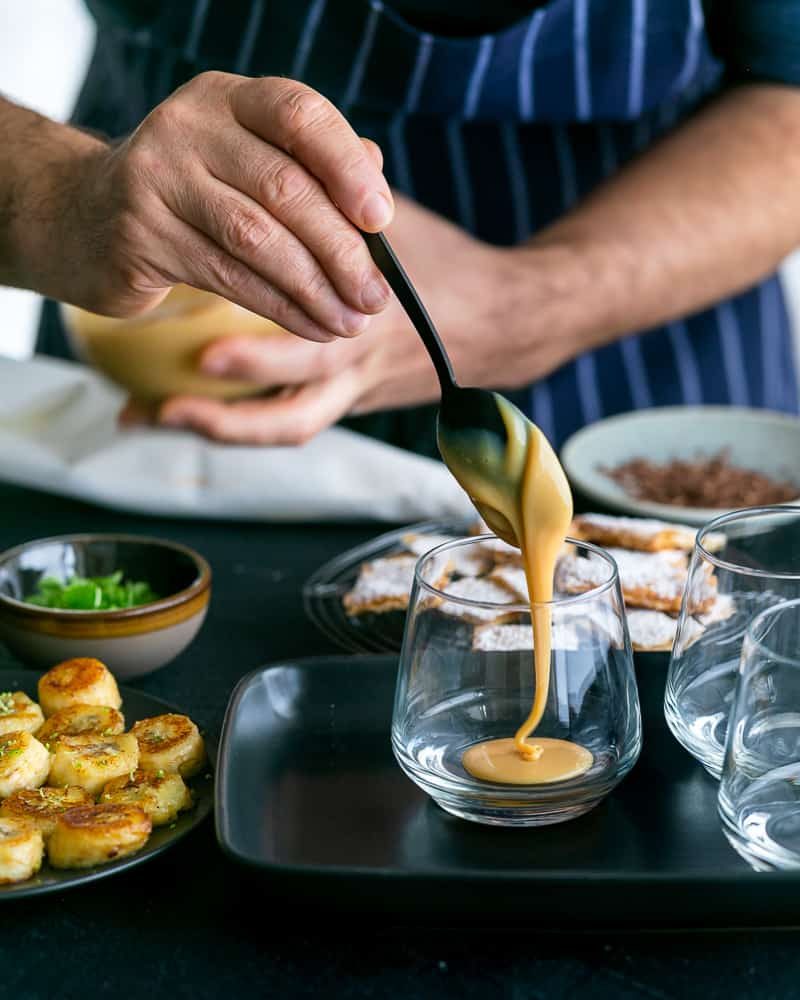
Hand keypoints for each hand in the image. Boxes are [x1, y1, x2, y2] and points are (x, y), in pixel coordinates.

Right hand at [25, 74, 393, 341]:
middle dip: (341, 252)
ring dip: (314, 289)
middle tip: (376, 297)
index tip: (380, 219)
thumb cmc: (190, 193)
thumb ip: (311, 169)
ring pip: (257, 239)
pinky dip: (279, 307)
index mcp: (227, 100)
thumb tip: (377, 190)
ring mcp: (157, 179)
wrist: (85, 217)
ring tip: (351, 321)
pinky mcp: (140, 235)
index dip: (347, 167)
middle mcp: (187, 128)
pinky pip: (227, 277)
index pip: (299, 115)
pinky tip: (312, 326)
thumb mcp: (247, 164)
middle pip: (285, 188)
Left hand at [155, 196, 573, 444]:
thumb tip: (322, 146)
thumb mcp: (404, 224)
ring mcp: (357, 385)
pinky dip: (238, 424)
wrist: (500, 322)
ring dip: (222, 424)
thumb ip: (358, 191)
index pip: (317, 313)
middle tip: (166, 392)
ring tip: (151, 415)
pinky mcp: (350, 400)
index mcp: (376, 302)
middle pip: (300, 388)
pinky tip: (185, 415)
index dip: (264, 331)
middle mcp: (365, 353)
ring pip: (291, 422)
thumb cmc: (446, 264)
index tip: (203, 320)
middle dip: (234, 394)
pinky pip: (293, 424)